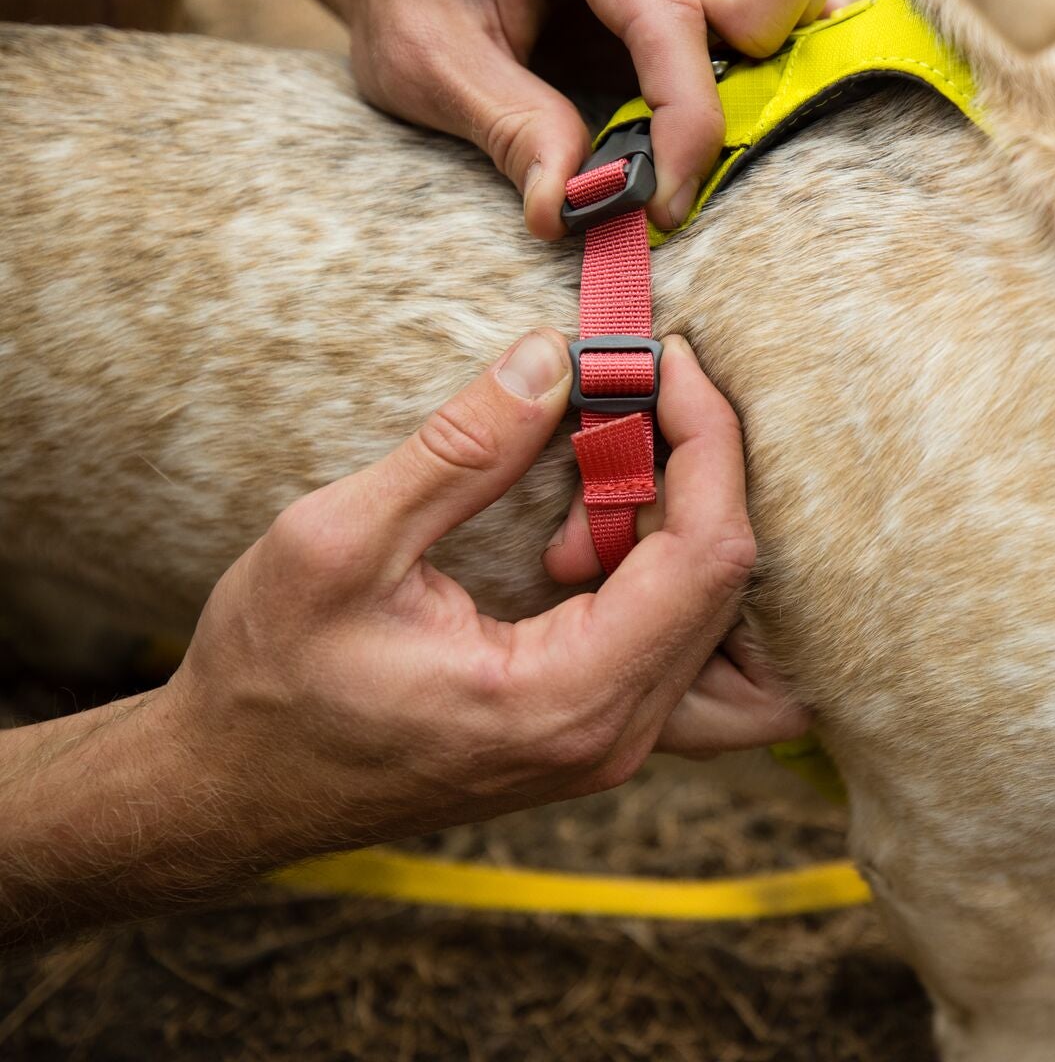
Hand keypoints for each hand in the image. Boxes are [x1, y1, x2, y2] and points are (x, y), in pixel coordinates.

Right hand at [159, 330, 808, 856]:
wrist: (232, 788)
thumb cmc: (267, 680)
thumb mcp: (337, 545)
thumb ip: (459, 451)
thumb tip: (553, 359)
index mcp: (565, 701)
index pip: (709, 556)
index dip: (707, 442)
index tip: (670, 359)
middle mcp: (614, 738)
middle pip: (729, 581)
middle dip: (690, 471)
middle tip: (609, 409)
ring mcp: (614, 746)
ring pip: (721, 619)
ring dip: (675, 531)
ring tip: (571, 510)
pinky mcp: (599, 734)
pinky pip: (687, 651)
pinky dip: (665, 578)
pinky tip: (581, 547)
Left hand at [340, 0, 863, 237]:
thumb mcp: (427, 63)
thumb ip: (507, 130)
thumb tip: (574, 207)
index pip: (671, 3)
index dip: (687, 115)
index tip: (668, 201)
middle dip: (768, 19)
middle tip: (695, 71)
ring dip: (781, 24)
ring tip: (693, 61)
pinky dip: (787, 28)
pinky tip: (719, 57)